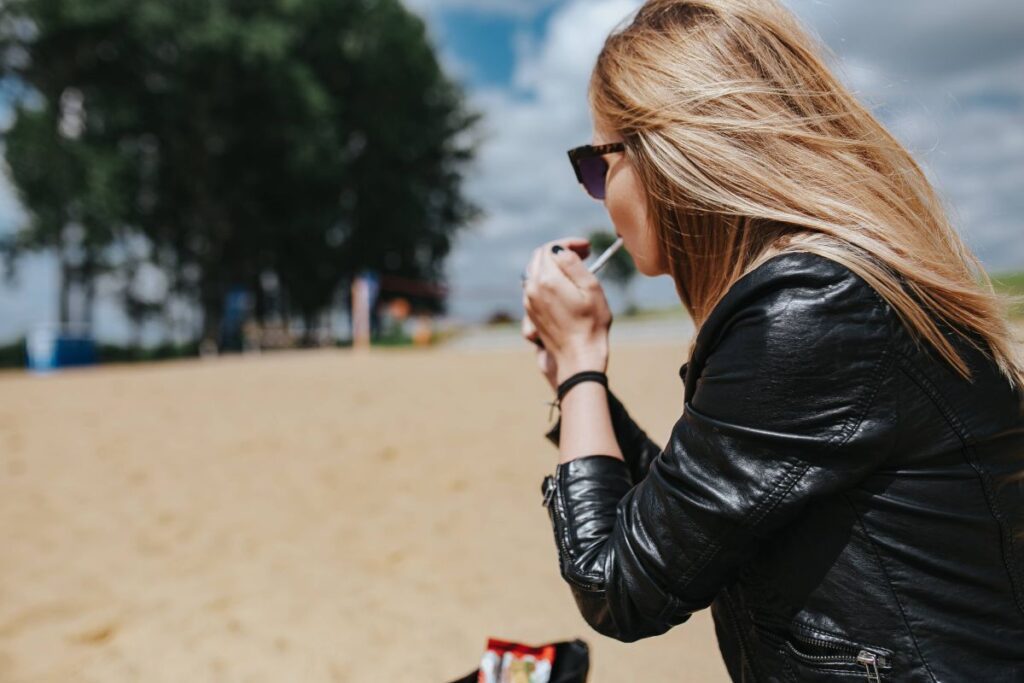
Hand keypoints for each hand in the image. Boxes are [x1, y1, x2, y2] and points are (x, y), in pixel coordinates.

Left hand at [522, 237, 611, 383]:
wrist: (579, 359)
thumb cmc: (591, 325)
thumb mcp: (591, 289)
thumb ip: (573, 263)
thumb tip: (560, 250)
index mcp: (547, 280)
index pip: (551, 248)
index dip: (569, 243)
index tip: (587, 247)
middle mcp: (532, 288)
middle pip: (540, 257)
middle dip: (560, 252)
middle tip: (584, 255)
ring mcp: (528, 302)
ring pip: (536, 271)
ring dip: (554, 266)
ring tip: (576, 270)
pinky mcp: (530, 313)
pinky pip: (535, 287)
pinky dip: (548, 280)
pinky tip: (565, 287)